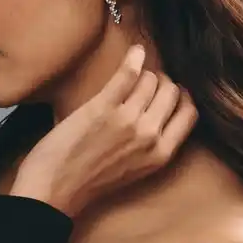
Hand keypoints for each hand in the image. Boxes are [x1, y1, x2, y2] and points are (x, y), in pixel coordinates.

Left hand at [11, 44, 198, 217]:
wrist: (54, 190)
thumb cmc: (89, 183)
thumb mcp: (134, 170)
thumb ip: (151, 146)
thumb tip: (157, 115)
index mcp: (161, 155)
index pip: (189, 114)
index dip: (181, 98)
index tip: (170, 93)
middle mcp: (150, 136)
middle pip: (172, 92)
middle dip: (162, 82)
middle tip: (148, 81)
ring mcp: (128, 119)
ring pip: (151, 80)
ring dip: (144, 73)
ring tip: (132, 74)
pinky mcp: (103, 107)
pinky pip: (128, 74)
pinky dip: (133, 59)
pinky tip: (134, 52)